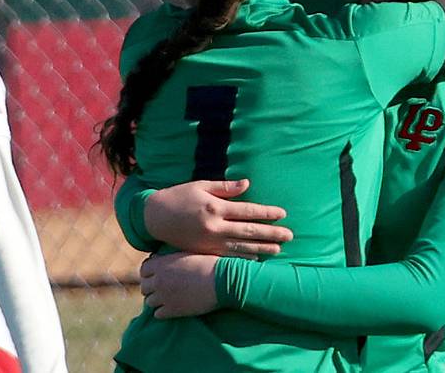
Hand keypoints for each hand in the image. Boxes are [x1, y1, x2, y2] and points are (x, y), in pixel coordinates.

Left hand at [140, 253, 218, 317]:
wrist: (224, 280)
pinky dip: (164, 311)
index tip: (159, 273)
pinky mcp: (172, 310)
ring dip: (157, 300)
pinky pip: (158, 314)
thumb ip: (171, 257)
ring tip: (169, 298)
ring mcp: (164, 297)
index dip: (151, 272)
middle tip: (164, 287)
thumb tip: (161, 259)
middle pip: (145, 287)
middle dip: (152, 287)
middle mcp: (159, 280)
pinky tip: (174, 307)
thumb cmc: (210, 263)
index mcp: (162, 264)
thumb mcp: (188, 253)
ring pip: (149, 302)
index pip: (144, 269)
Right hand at [144, 179, 292, 256]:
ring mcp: (209, 242)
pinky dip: (244, 258)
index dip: (266, 213)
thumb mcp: (201, 185)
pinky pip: (227, 256)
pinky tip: (257, 259)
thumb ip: (226, 187)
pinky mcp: (204, 251)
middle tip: (289, 236)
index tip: (282, 214)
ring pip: (241, 247)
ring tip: (278, 249)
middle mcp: (214, 227)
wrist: (155, 217)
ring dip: (262, 248)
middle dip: (271, 233)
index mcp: (215, 207)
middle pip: (249, 231)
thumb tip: (247, 184)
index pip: (248, 211)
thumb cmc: (180, 196)